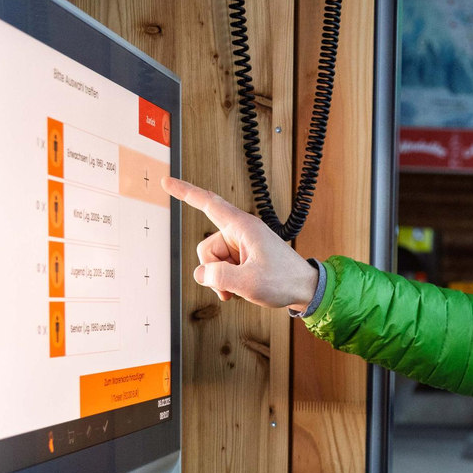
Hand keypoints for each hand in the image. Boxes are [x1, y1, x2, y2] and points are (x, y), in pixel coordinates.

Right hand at [169, 176, 318, 309]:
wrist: (305, 289)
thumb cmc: (284, 280)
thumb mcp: (248, 282)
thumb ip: (219, 277)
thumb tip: (202, 274)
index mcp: (242, 226)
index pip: (207, 203)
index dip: (184, 192)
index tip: (167, 182)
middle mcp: (241, 231)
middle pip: (207, 247)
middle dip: (212, 271)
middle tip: (228, 289)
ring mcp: (243, 244)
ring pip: (214, 260)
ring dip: (221, 279)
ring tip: (239, 290)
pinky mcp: (245, 255)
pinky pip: (224, 266)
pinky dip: (228, 280)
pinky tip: (240, 289)